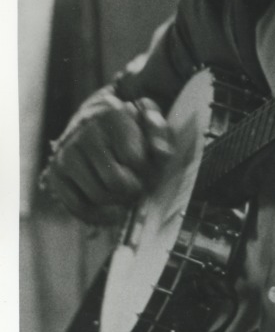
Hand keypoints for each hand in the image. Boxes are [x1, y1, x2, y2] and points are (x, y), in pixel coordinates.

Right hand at [43, 93, 174, 224]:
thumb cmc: (129, 125)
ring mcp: (66, 154)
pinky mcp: (56, 173)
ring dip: (118, 202)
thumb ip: (159, 133)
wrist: (93, 121)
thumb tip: (161, 153)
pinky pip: (78, 207)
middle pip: (116, 182)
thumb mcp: (149, 119)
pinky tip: (112, 212)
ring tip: (126, 192)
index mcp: (111, 115)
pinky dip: (97, 216)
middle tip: (140, 186)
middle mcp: (84, 133)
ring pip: (99, 196)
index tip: (150, 169)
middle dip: (134, 190)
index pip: (134, 160)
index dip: (148, 171)